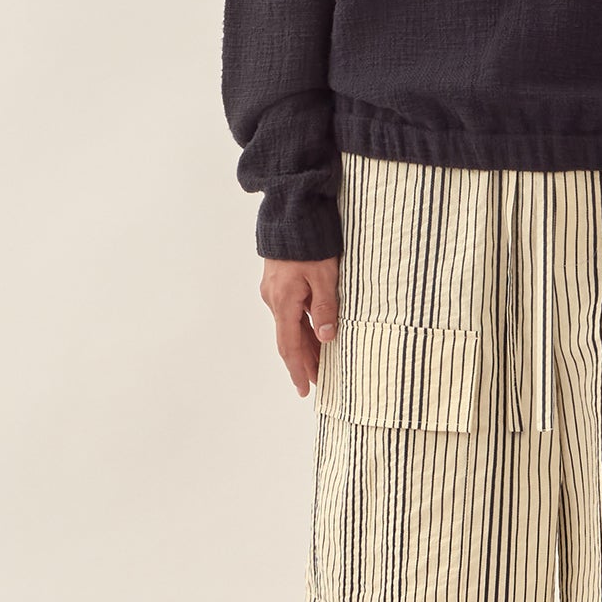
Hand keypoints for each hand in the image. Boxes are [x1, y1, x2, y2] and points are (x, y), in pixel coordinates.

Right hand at [262, 254, 340, 397]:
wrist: (292, 212)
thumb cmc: (310, 243)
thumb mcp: (325, 277)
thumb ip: (325, 308)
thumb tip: (326, 338)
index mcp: (283, 302)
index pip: (290, 346)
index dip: (298, 369)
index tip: (304, 389)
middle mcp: (274, 299)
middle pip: (290, 338)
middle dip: (304, 361)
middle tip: (318, 382)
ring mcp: (275, 290)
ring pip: (292, 325)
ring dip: (306, 344)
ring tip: (321, 363)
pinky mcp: (280, 282)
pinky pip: (292, 311)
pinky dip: (304, 326)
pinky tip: (316, 332)